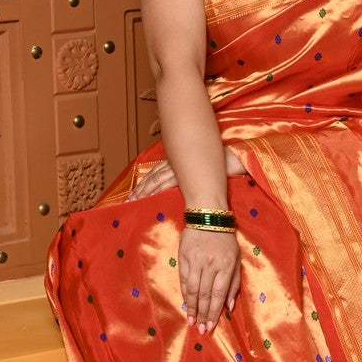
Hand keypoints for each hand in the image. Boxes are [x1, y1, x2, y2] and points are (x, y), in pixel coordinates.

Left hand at [127, 146, 246, 200]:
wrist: (234, 159)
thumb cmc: (221, 165)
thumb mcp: (202, 172)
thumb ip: (191, 178)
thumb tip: (187, 191)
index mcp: (178, 162)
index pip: (156, 174)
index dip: (144, 184)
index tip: (133, 194)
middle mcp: (177, 163)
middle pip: (152, 177)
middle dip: (139, 190)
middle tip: (127, 201)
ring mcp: (181, 168)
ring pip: (156, 180)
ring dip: (143, 191)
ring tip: (132, 202)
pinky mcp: (188, 174)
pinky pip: (168, 182)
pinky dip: (156, 190)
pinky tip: (148, 197)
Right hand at [178, 227, 240, 333]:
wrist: (208, 217)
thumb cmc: (226, 241)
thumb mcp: (236, 260)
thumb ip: (234, 283)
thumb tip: (230, 305)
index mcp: (225, 266)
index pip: (218, 294)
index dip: (214, 312)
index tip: (211, 326)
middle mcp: (210, 265)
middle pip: (204, 295)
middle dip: (202, 314)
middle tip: (200, 329)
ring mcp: (195, 261)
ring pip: (192, 289)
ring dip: (191, 308)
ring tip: (191, 321)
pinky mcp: (183, 257)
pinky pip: (183, 280)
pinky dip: (185, 294)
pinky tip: (186, 305)